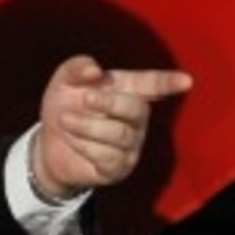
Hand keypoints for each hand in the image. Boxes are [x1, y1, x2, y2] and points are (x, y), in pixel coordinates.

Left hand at [33, 55, 191, 198]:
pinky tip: (72, 139)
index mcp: (126, 90)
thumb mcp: (63, 81)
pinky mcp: (119, 167)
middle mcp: (135, 118)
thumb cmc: (64, 107)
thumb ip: (76, 67)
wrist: (47, 145)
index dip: (168, 83)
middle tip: (85, 99)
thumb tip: (95, 70)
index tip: (187, 81)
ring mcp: (130, 144)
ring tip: (66, 120)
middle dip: (110, 103)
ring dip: (88, 126)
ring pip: (120, 134)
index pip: (152, 85)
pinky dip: (84, 145)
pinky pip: (108, 156)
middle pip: (138, 109)